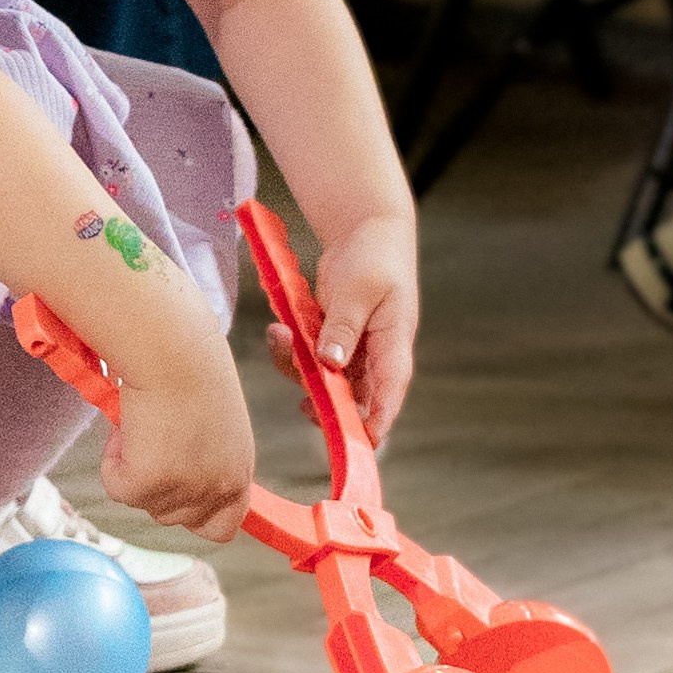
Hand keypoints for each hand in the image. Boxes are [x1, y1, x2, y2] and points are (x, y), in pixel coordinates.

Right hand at [97, 330, 253, 543]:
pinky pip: (116, 488)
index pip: (222, 528)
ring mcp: (186, 490)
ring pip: (142, 502)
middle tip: (150, 435)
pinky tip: (127, 424)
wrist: (172, 346)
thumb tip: (168, 463)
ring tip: (142, 420)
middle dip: (154, 484)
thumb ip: (203, 455)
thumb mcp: (215, 422)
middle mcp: (219, 488)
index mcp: (239, 471)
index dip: (195, 514)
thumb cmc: (189, 363)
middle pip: (172, 517)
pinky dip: (112, 460)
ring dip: (133, 467)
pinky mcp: (149, 485)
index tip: (173, 488)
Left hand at [287, 214, 418, 446]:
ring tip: (279, 336)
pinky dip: (292, 350)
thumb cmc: (375, 255)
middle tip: (302, 401)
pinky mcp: (333, 338)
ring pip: (326, 380)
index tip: (355, 444)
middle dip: (325, 404)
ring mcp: (353, 348)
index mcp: (394, 346)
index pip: (389, 396)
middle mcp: (375, 355)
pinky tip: (279, 330)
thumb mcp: (359, 288)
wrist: (367, 228)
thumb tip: (331, 364)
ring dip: (298, 369)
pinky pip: (311, 358)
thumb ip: (344, 325)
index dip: (374, 424)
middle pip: (353, 399)